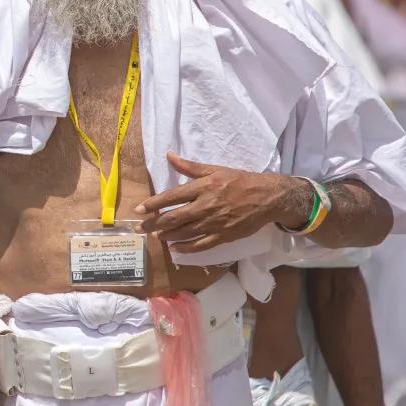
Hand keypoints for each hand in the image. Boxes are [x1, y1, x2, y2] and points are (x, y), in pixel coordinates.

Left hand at [134, 154, 307, 253]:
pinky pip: (201, 245)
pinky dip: (186, 248)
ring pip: (184, 232)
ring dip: (166, 235)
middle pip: (174, 217)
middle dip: (154, 223)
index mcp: (203, 187)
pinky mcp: (223, 236)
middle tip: (139, 228)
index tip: (139, 209)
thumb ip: (190, 166)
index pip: (172, 197)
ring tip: (154, 236)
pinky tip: (175, 249)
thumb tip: (169, 156)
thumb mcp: (214, 169)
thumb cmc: (239, 180)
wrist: (267, 197)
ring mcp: (214, 223)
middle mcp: (206, 206)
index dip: (154, 204)